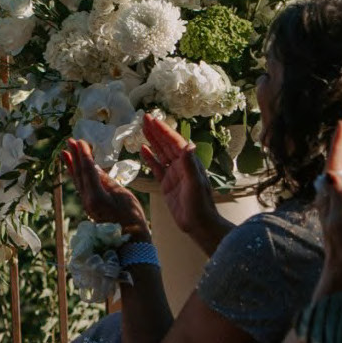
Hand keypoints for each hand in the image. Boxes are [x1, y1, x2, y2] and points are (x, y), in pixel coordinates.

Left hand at [62, 138, 150, 238]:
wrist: (130, 241)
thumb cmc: (132, 218)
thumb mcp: (122, 195)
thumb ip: (106, 181)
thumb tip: (92, 167)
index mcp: (96, 197)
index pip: (87, 171)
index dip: (83, 155)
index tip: (80, 141)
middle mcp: (87, 200)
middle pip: (79, 174)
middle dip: (74, 157)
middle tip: (69, 141)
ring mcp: (87, 204)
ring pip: (77, 181)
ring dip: (72, 165)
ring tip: (66, 152)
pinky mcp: (90, 207)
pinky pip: (81, 187)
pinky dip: (77, 176)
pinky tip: (76, 170)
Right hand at [138, 113, 222, 251]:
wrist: (198, 224)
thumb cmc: (199, 204)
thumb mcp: (195, 183)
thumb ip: (190, 164)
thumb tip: (189, 144)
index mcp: (189, 163)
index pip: (174, 142)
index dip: (163, 130)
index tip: (153, 119)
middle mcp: (181, 165)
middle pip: (166, 144)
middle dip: (156, 131)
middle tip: (145, 118)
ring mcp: (173, 174)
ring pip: (160, 153)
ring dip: (152, 141)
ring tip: (142, 129)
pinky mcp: (166, 184)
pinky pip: (156, 167)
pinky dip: (149, 158)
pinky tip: (142, 149)